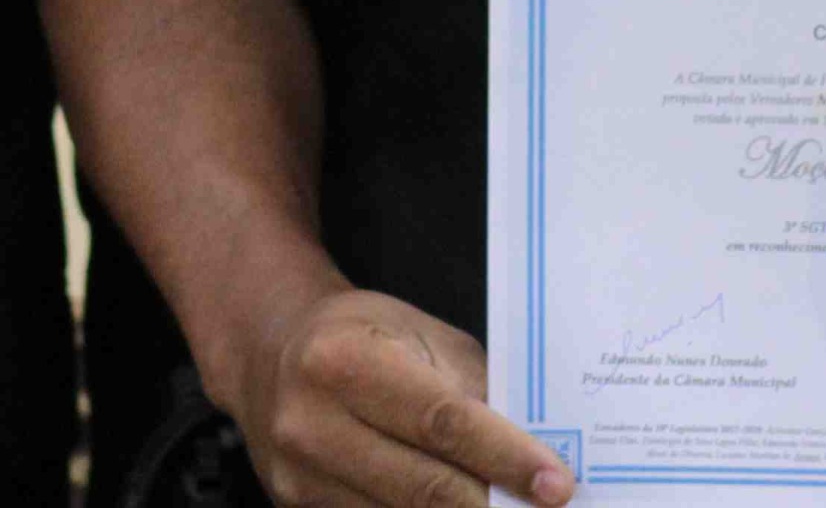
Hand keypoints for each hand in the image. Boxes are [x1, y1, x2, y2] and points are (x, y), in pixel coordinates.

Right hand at [228, 285, 573, 507]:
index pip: (441, 421)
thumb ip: (471, 388)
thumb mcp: (416, 334)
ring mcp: (300, 473)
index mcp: (344, 359)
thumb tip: (534, 450)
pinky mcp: (296, 506)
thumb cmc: (359, 336)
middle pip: (425, 486)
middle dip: (494, 503)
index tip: (556, 485)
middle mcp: (311, 421)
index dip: (505, 457)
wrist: (269, 353)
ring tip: (507, 507)